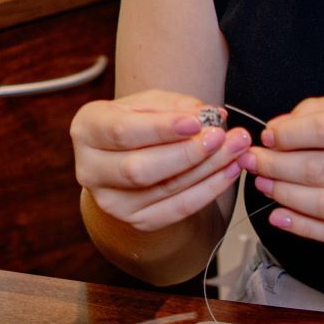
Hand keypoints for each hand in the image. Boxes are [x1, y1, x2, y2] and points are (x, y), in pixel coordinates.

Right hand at [71, 89, 248, 231]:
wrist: (125, 157)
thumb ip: (177, 106)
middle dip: (186, 153)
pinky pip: (177, 209)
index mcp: (87, 130)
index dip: (162, 128)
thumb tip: (211, 115)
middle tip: (221, 137)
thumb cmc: (136, 123)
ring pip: (163, 189)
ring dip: (207, 169)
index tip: (197, 121)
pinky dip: (208, 191)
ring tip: (235, 149)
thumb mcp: (149, 103)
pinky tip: (227, 171)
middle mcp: (91, 170)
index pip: (122, 132)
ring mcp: (111, 201)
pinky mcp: (136, 220)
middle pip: (139, 169)